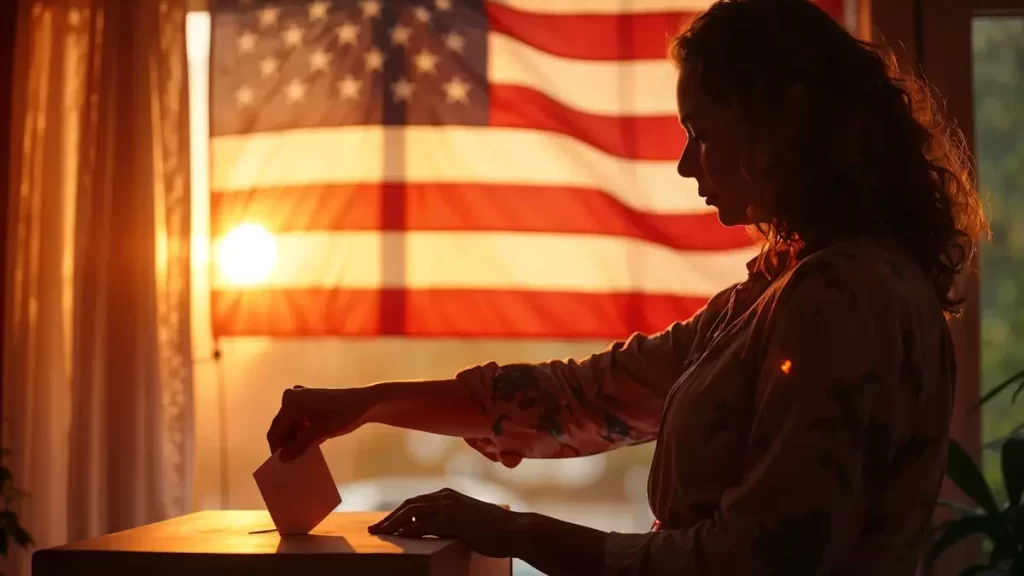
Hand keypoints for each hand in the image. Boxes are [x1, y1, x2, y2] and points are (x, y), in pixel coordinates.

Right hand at [266, 385, 374, 461]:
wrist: (366, 402)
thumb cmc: (342, 414)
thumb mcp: (320, 432)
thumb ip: (299, 445)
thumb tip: (282, 459)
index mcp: (290, 402)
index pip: (276, 430)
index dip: (277, 448)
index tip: (281, 465)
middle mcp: (292, 398)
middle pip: (283, 427)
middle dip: (286, 444)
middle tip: (291, 464)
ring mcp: (302, 400)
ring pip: (292, 426)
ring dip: (296, 440)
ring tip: (299, 458)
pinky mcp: (311, 404)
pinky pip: (301, 422)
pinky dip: (303, 434)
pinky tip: (308, 448)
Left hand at [367, 488, 519, 557]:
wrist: (513, 530)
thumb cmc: (494, 530)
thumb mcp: (467, 522)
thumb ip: (448, 523)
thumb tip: (432, 532)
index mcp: (448, 495)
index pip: (416, 502)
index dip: (398, 513)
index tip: (385, 523)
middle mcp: (445, 496)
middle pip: (409, 504)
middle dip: (390, 517)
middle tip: (374, 529)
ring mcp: (448, 506)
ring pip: (411, 512)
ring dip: (393, 523)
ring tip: (380, 533)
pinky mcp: (451, 519)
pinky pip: (421, 524)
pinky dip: (406, 530)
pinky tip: (397, 537)